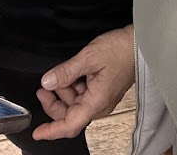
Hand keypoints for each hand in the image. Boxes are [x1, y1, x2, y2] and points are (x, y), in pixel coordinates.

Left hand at [34, 25, 134, 140]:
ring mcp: (102, 98)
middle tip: (42, 89)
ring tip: (55, 77)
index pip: (70, 125)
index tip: (38, 132)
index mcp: (96, 102)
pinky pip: (83, 95)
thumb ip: (66, 71)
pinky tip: (69, 74)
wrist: (139, 43)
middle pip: (70, 115)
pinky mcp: (103, 90)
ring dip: (63, 93)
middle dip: (54, 104)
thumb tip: (47, 82)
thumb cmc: (120, 50)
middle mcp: (99, 104)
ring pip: (76, 104)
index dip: (52, 131)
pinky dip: (73, 86)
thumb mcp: (89, 57)